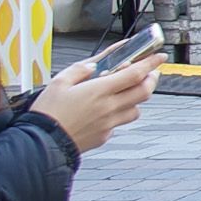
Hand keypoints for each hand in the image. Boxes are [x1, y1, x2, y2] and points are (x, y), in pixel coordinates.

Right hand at [32, 55, 160, 154]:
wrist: (41, 144)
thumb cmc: (47, 113)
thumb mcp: (58, 82)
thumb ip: (79, 70)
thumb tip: (93, 65)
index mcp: (99, 91)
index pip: (135, 74)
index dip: (151, 63)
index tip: (160, 56)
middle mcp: (109, 108)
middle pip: (144, 92)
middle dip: (152, 80)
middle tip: (150, 72)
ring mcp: (109, 124)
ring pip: (136, 110)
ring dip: (137, 99)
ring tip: (127, 92)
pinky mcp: (104, 137)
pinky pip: (119, 123)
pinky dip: (119, 114)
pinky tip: (107, 110)